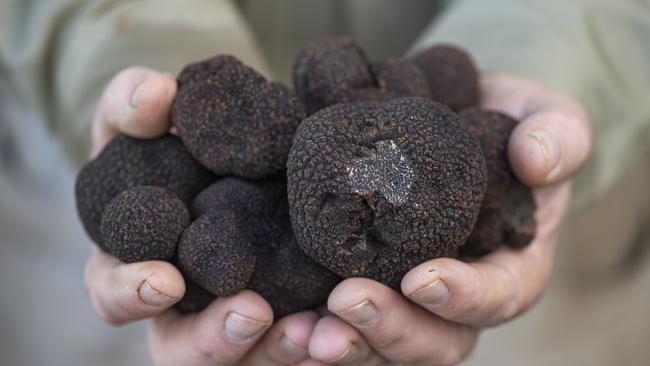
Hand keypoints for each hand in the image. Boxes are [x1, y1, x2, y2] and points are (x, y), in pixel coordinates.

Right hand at [84, 67, 319, 364]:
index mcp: (134, 264)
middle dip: (214, 341)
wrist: (230, 149)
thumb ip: (132, 105)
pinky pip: (299, 342)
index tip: (164, 280)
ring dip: (277, 350)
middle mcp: (182, 304)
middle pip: (184, 349)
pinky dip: (319, 340)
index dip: (131, 293)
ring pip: (247, 358)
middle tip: (252, 314)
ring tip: (312, 331)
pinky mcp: (285, 311)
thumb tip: (155, 96)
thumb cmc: (171, 140)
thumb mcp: (140, 117)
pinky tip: (342, 325)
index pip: (117, 294)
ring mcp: (233, 314)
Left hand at [306, 73, 591, 364]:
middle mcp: (460, 295)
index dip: (464, 297)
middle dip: (392, 329)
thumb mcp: (544, 117)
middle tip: (346, 303)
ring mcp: (409, 296)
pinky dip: (315, 327)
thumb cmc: (505, 122)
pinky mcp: (368, 280)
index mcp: (511, 265)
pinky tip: (285, 323)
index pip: (498, 297)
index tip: (421, 278)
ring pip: (384, 344)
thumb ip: (558, 135)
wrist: (454, 118)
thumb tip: (536, 159)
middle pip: (435, 339)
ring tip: (303, 332)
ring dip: (346, 342)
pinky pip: (344, 320)